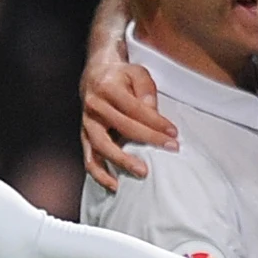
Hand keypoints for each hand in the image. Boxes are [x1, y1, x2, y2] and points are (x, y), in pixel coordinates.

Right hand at [81, 58, 173, 185]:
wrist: (95, 77)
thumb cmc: (120, 77)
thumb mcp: (136, 72)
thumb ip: (145, 89)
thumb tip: (152, 109)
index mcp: (107, 88)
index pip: (135, 109)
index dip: (155, 122)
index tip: (173, 133)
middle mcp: (94, 106)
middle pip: (123, 127)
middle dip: (149, 140)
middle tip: (168, 149)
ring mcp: (87, 124)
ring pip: (102, 147)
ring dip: (122, 161)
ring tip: (142, 172)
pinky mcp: (85, 137)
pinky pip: (89, 159)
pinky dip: (100, 174)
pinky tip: (115, 185)